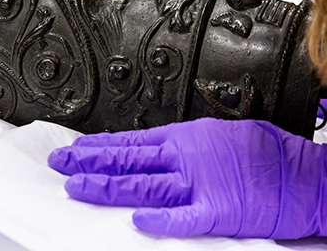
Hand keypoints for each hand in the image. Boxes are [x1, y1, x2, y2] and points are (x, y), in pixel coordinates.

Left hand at [48, 118, 326, 238]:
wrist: (297, 171)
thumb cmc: (257, 151)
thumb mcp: (210, 136)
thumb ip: (177, 145)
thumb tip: (149, 152)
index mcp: (180, 138)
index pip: (127, 143)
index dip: (96, 147)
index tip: (73, 149)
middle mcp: (182, 157)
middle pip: (126, 160)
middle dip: (89, 162)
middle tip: (60, 164)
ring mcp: (198, 183)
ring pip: (143, 185)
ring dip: (108, 187)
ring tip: (77, 186)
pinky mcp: (217, 211)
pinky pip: (183, 217)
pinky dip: (160, 220)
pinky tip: (136, 221)